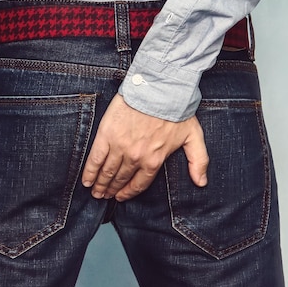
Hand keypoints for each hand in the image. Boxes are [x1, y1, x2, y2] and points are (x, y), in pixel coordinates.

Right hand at [82, 94, 208, 201]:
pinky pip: (96, 158)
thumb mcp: (193, 136)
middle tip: (103, 195)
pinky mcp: (106, 135)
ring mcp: (119, 147)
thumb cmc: (176, 110)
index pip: (139, 184)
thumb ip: (198, 161)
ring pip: (107, 171)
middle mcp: (135, 157)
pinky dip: (90, 171)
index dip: (128, 192)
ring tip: (95, 190)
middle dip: (110, 189)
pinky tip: (86, 179)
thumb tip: (201, 182)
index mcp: (153, 160)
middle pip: (120, 179)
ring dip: (100, 183)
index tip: (120, 196)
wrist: (157, 89)